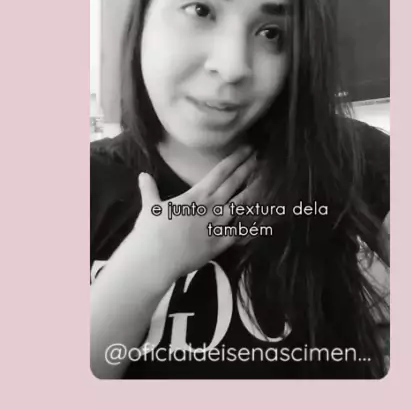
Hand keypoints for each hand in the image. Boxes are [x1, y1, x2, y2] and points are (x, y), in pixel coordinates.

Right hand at [134, 145, 257, 280]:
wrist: (154, 260)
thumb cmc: (150, 232)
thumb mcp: (149, 207)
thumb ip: (149, 189)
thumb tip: (142, 175)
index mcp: (196, 195)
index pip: (221, 172)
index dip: (236, 159)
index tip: (248, 149)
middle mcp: (211, 207)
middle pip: (235, 184)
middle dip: (249, 169)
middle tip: (261, 158)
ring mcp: (217, 226)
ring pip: (242, 206)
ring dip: (255, 192)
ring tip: (268, 182)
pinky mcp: (219, 245)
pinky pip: (240, 234)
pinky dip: (253, 226)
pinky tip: (265, 219)